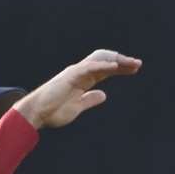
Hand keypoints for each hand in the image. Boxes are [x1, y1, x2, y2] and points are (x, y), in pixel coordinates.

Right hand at [11, 49, 141, 129]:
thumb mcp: (77, 107)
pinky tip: (115, 66)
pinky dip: (103, 65)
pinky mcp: (71, 75)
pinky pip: (90, 67)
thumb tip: (103, 94)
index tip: (135, 69)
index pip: (105, 69)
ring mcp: (75, 72)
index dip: (120, 68)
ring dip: (117, 61)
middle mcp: (80, 72)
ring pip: (100, 60)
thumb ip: (90, 99)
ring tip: (132, 64)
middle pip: (105, 60)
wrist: (36, 114)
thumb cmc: (53, 111)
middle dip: (122, 61)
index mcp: (83, 80)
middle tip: (138, 64)